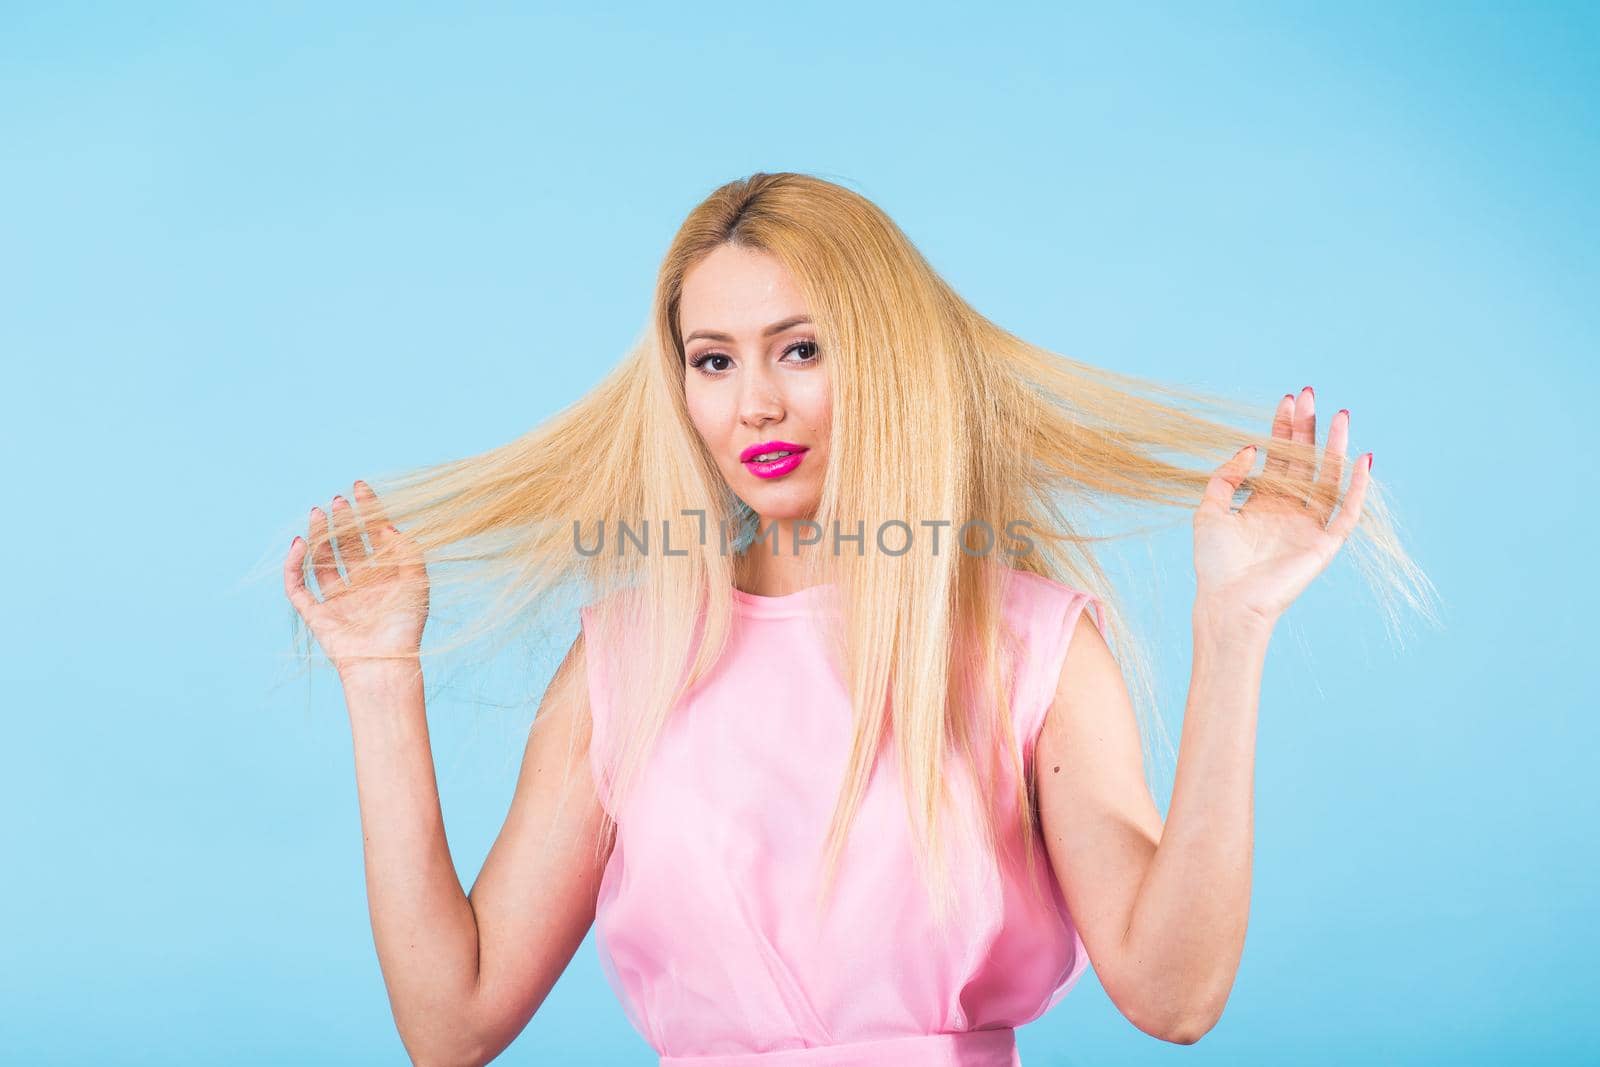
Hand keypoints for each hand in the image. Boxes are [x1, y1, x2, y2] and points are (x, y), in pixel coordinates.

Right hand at [283, 480, 429, 676]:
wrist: (386, 664)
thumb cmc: (407, 627)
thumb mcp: (418, 583)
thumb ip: (407, 551)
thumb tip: (387, 526)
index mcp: (387, 578)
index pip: (374, 536)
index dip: (367, 511)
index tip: (359, 487)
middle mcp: (362, 587)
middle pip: (347, 545)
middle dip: (342, 521)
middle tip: (338, 500)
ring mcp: (338, 600)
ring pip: (322, 560)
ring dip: (318, 536)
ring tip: (318, 512)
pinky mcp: (317, 614)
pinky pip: (298, 585)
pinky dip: (295, 564)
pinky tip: (300, 543)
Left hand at [1193, 386, 1372, 627]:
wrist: (1228, 603)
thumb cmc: (1215, 563)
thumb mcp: (1208, 511)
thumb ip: (1226, 477)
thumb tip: (1252, 448)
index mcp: (1262, 502)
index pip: (1278, 456)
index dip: (1283, 428)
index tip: (1289, 399)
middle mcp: (1288, 510)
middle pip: (1304, 460)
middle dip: (1307, 428)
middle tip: (1311, 395)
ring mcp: (1309, 526)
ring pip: (1329, 478)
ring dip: (1336, 448)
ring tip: (1339, 416)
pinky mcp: (1325, 545)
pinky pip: (1348, 511)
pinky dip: (1358, 488)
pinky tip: (1363, 459)